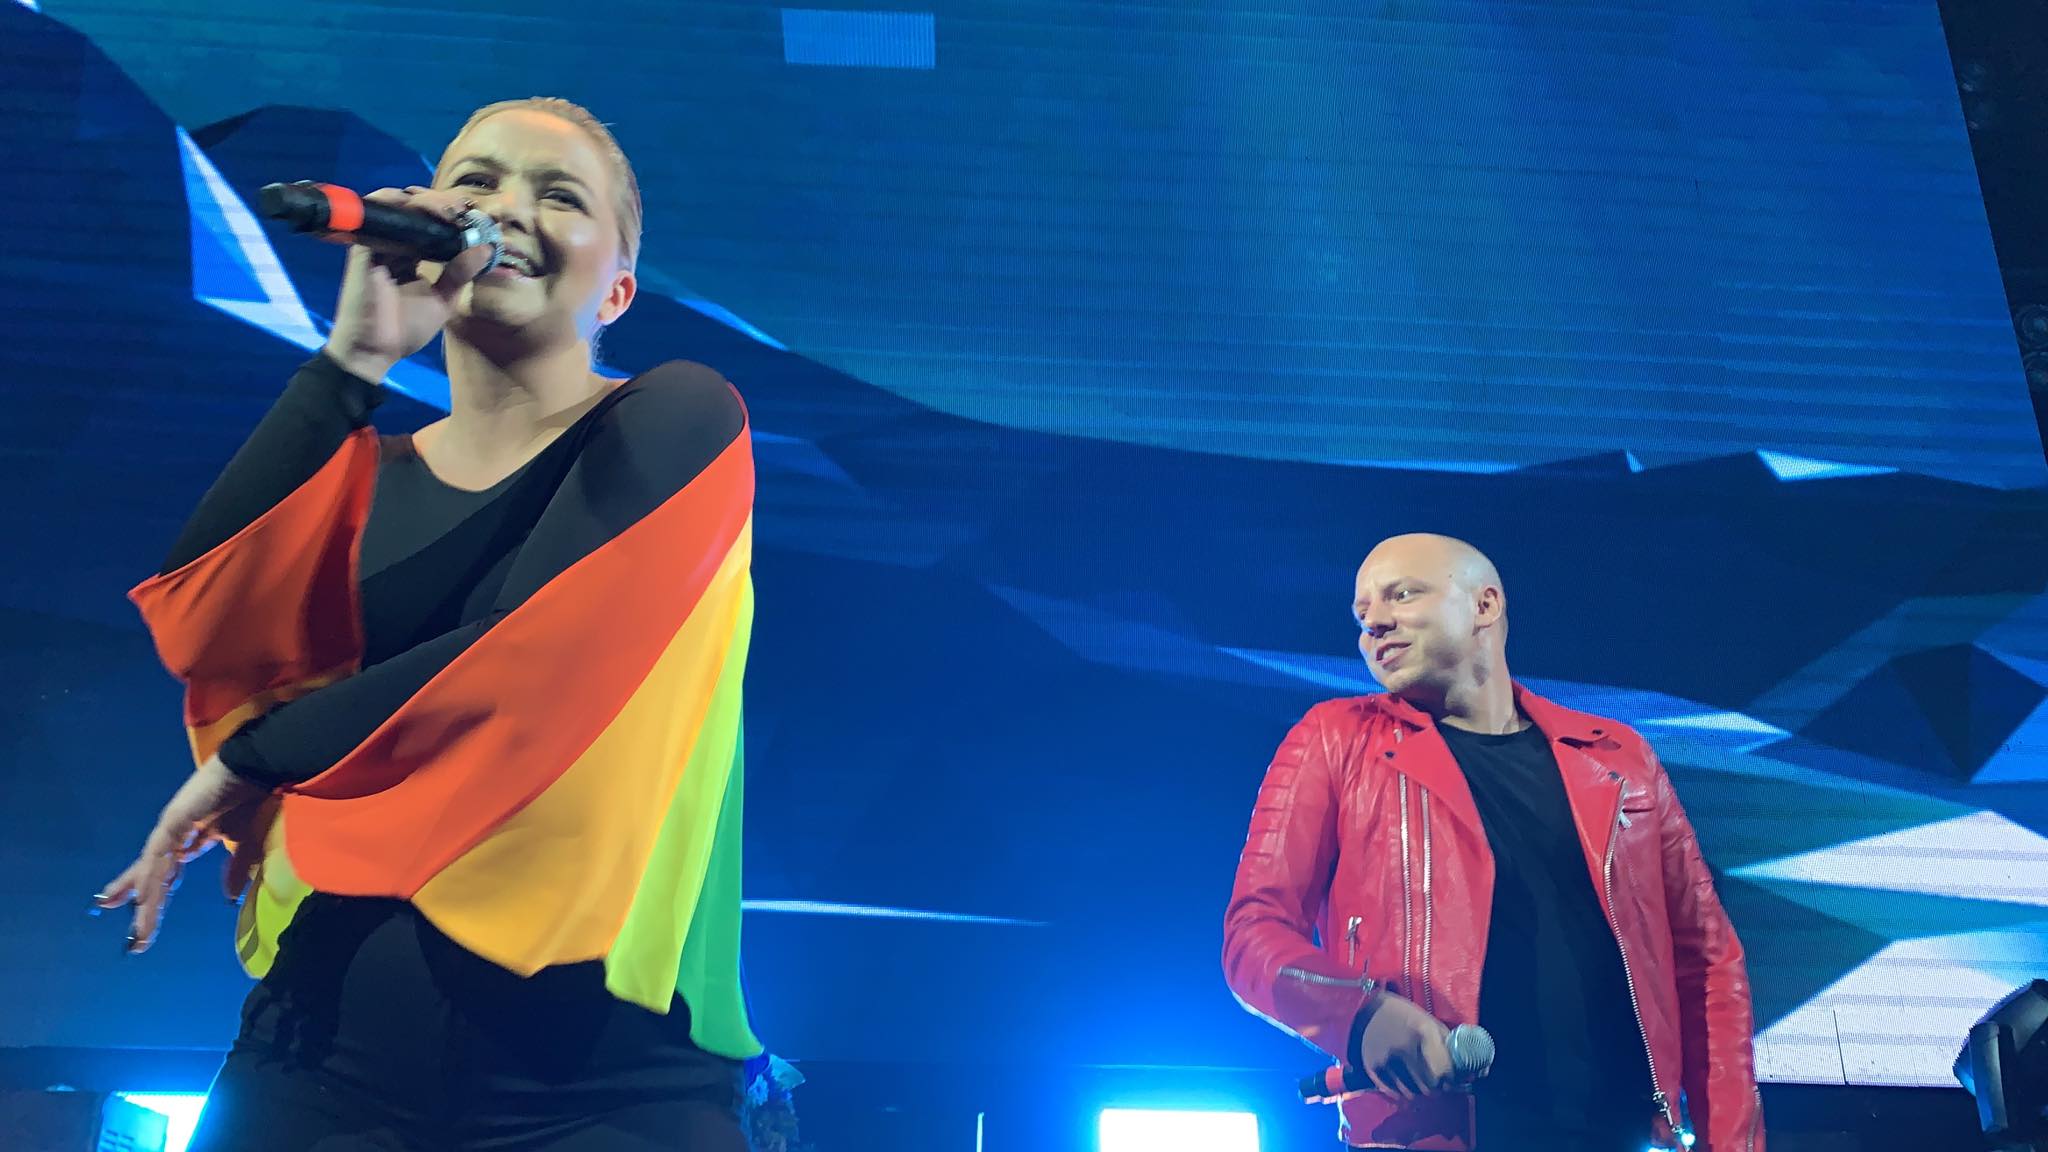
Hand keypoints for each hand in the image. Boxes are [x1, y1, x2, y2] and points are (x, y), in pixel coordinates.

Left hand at [94, 755, 268, 953]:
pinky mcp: (175, 820)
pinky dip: (151, 877)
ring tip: (139, 930)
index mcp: (195, 836)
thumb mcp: (251, 843)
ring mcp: (173, 825)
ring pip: (153, 870)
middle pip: (153, 874)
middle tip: (134, 938)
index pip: (170, 871)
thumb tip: (229, 895)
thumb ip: (238, 868)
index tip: (147, 922)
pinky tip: (143, 898)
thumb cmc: (260, 799)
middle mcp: (177, 832)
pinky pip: (161, 854)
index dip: (158, 895)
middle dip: (142, 904)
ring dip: (145, 901)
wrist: (261, 767)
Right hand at [321, 186, 500, 381]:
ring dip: (424, 200)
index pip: (429, 223)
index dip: (450, 215)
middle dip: (441, 202)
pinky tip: (424, 209)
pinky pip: (375, 214)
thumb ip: (460, 273)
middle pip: (415, 208)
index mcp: (410, 255)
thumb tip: (485, 249)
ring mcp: (376, 243)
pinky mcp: (362, 246)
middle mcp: (392, 244)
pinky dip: (397, 204)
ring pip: (397, 204)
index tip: (476, 218)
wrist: (373, 351)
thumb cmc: (403, 329)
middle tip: (465, 211)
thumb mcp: (442, 300)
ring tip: (449, 210)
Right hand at [1355, 992, 1454, 1099]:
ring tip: (1421, 1086)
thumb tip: (1463, 1071)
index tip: (1450, 1081)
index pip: (1443, 1071)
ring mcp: (1386, 1058)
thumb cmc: (1405, 1016)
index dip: (1449, 1079)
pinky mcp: (1372, 1066)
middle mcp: (1404, 1047)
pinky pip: (1392, 1091)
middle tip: (1436, 1086)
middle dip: (1435, 1088)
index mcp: (1423, 1033)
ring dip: (1419, 1092)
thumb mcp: (1430, 1022)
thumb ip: (1446, 1045)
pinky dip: (1401, 1093)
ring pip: (1411, 1092)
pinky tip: (1405, 1088)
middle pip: (1428, 1085)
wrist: (1368, 1007)